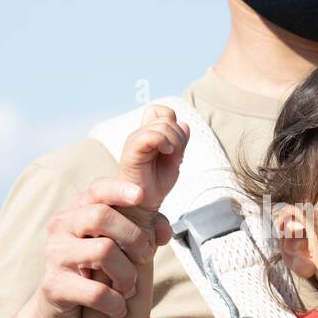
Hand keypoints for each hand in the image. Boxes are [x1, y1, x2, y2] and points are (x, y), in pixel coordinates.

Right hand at [26, 177, 158, 317]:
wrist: (62, 313)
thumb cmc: (95, 273)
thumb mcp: (120, 249)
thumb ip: (144, 233)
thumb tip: (164, 231)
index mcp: (78, 212)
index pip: (97, 189)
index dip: (119, 190)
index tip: (141, 196)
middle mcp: (62, 227)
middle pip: (101, 216)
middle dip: (134, 237)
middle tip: (145, 257)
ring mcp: (54, 255)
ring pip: (103, 251)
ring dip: (127, 275)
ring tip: (128, 289)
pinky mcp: (53, 285)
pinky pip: (96, 291)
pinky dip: (115, 303)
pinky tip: (117, 308)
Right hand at [117, 105, 190, 234]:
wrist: (143, 204)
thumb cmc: (156, 184)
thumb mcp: (174, 159)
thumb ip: (180, 141)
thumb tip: (185, 124)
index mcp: (148, 134)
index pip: (164, 113)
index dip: (176, 126)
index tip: (177, 148)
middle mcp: (139, 134)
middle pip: (167, 117)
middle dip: (179, 137)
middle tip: (175, 157)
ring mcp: (134, 141)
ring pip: (163, 125)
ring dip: (175, 142)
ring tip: (172, 159)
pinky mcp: (131, 152)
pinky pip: (150, 135)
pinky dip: (164, 142)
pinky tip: (167, 154)